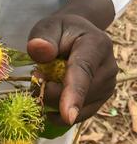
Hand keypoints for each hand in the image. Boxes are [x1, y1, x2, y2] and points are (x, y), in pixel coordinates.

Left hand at [27, 0, 117, 124]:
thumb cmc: (59, 31)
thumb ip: (42, 38)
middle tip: (35, 77)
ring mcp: (108, 85)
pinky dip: (62, 114)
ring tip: (44, 83)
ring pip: (80, 107)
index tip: (67, 116)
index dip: (74, 94)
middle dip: (52, 93)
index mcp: (96, 44)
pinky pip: (82, 114)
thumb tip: (39, 50)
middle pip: (80, 94)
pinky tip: (48, 108)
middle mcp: (108, 67)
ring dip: (56, 103)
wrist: (76, 34)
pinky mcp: (102, 97)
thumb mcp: (47, 27)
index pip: (83, 72)